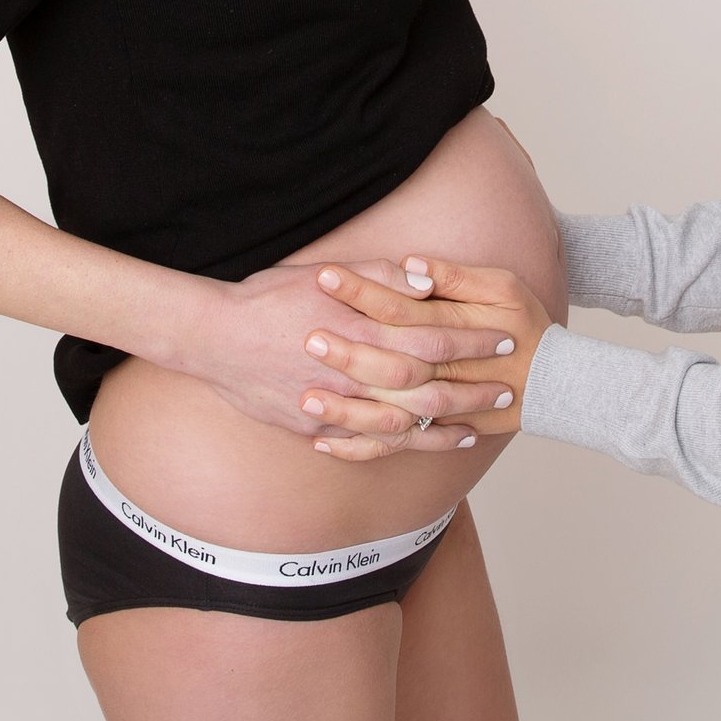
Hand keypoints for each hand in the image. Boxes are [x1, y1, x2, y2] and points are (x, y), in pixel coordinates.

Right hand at [173, 260, 521, 447]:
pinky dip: (396, 447)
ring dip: (442, 428)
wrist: (212, 339)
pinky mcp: (315, 426)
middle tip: (508, 390)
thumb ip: (380, 277)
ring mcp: (333, 405)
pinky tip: (418, 444)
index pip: (432, 338)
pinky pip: (364, 444)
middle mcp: (352, 371)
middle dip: (471, 389)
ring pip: (401, 425)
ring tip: (475, 427)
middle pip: (426, 388)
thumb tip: (427, 279)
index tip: (504, 337)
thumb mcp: (324, 273)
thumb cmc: (267, 298)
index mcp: (361, 328)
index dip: (472, 340)